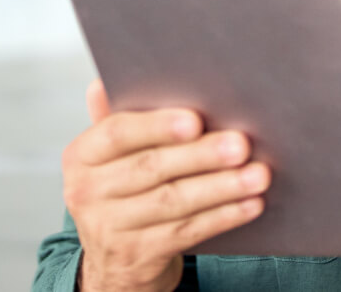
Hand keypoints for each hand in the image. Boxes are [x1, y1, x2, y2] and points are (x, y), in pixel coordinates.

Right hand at [62, 80, 270, 291]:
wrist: (113, 259)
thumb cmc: (123, 186)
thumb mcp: (112, 153)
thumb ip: (119, 115)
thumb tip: (106, 80)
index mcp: (82, 155)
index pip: (118, 133)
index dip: (158, 126)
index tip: (196, 120)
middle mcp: (87, 192)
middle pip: (152, 168)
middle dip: (202, 155)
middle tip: (242, 143)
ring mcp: (110, 228)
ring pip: (174, 202)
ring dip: (222, 187)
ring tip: (258, 174)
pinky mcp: (138, 256)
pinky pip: (187, 232)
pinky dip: (223, 216)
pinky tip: (251, 204)